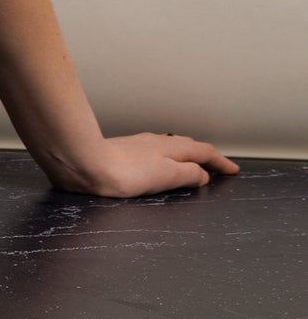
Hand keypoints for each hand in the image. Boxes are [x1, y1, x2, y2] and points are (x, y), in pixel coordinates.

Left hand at [50, 132, 240, 198]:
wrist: (85, 163)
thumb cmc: (125, 172)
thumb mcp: (165, 176)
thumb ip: (187, 174)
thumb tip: (202, 173)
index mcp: (170, 148)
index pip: (203, 152)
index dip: (220, 162)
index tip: (234, 170)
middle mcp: (156, 142)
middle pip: (188, 146)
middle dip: (206, 155)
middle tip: (218, 166)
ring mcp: (139, 145)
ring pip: (171, 146)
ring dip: (187, 154)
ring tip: (194, 163)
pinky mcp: (124, 151)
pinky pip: (156, 151)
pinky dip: (169, 156)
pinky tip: (160, 161)